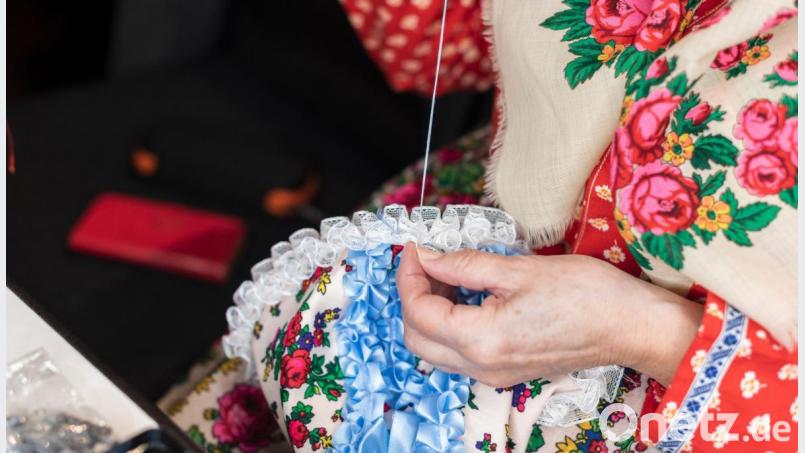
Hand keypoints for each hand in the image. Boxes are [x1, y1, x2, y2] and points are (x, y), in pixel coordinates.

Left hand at [396, 243, 702, 386]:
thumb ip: (464, 265)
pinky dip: (449, 325)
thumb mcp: (519, 269)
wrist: (630, 326)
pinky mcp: (505, 372)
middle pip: (417, 337)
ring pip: (434, 349)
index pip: (418, 311)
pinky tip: (467, 295)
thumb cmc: (586, 294)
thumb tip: (426, 258)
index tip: (416, 248)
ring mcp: (493, 375)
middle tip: (427, 261)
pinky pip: (458, 354)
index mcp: (481, 340)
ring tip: (448, 274)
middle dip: (412, 296)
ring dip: (429, 312)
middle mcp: (481, 367)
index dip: (409, 275)